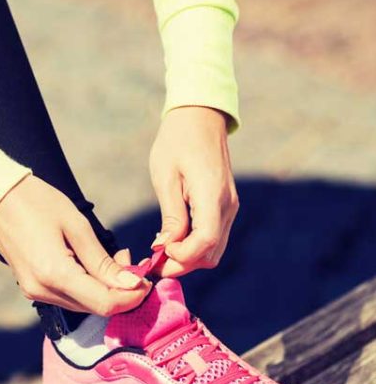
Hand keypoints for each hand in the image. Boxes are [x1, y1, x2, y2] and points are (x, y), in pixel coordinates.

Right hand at [0, 176, 150, 315]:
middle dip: (120, 291)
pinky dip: (87, 286)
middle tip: (130, 262)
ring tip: (113, 259)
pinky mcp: (31, 287)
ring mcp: (34, 291)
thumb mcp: (76, 225)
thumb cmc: (38, 202)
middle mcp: (43, 291)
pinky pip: (68, 296)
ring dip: (105, 289)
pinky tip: (92, 264)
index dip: (132, 296)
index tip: (146, 279)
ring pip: (82, 304)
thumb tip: (131, 285)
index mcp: (55, 274)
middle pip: (94, 308)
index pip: (104, 303)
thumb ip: (103, 260)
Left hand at [148, 106, 238, 276]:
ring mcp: (230, 207)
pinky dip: (195, 247)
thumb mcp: (166, 178)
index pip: (205, 242)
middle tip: (153, 263)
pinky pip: (214, 237)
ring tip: (160, 253)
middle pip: (211, 253)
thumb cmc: (177, 142)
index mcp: (212, 196)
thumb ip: (171, 216)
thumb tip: (166, 247)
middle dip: (183, 264)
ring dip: (189, 258)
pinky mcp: (225, 206)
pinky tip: (173, 240)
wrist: (199, 118)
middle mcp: (227, 206)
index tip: (159, 254)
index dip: (182, 256)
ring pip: (214, 250)